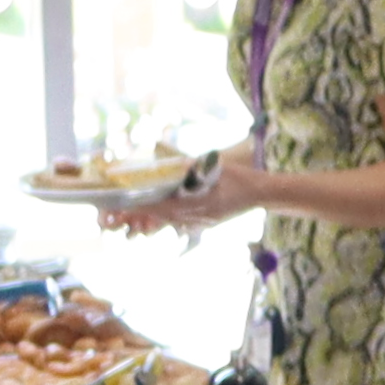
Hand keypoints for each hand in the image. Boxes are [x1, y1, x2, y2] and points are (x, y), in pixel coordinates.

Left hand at [104, 157, 234, 238]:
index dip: (144, 207)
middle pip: (165, 216)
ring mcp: (204, 221)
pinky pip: (182, 220)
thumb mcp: (218, 168)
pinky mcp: (207, 221)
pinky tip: (159, 211)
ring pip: (172, 219)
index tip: (124, 206)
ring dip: (153, 215)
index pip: (166, 207)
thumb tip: (174, 163)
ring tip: (133, 210)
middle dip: (142, 213)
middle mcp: (200, 216)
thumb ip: (195, 167)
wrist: (264, 194)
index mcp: (202, 204)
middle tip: (120, 210)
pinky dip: (167, 215)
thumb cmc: (243, 178)